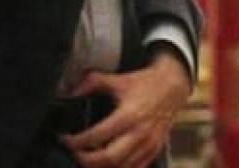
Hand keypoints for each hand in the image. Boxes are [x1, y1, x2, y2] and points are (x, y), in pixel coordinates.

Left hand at [60, 50, 192, 167]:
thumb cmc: (145, 83)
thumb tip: (70, 91)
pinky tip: (105, 164)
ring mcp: (148, 145)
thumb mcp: (118, 80)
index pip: (96, 137)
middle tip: (73, 153)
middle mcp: (139, 134)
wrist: (173, 86)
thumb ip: (93, 83)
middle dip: (85, 160)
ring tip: (86, 159)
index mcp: (129, 116)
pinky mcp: (154, 151)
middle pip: (107, 159)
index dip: (76, 142)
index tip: (64, 139)